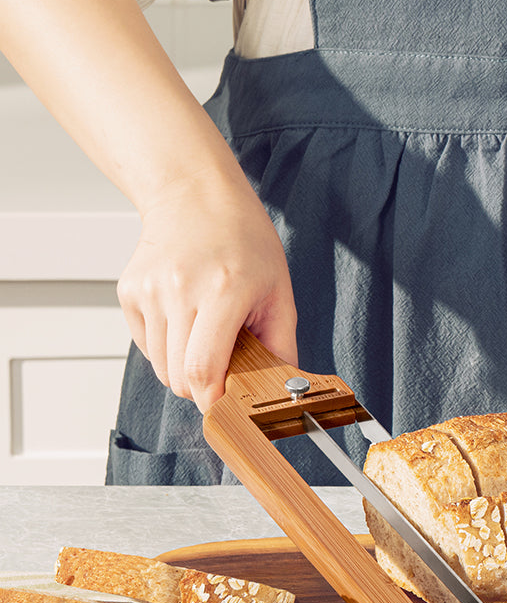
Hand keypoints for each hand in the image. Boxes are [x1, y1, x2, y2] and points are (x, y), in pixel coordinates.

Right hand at [117, 170, 297, 412]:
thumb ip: (281, 344)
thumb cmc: (243, 239)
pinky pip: (147, 346)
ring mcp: (149, 290)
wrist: (194, 195)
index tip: (226, 408)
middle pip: (178, 378)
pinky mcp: (129, 291)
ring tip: (205, 334)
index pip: (203, 370)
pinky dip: (166, 347)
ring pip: (160, 367)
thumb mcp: (278, 289)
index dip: (213, 401)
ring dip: (183, 367)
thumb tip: (280, 391)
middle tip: (224, 368)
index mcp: (223, 291)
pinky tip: (185, 318)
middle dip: (202, 388)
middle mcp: (180, 289)